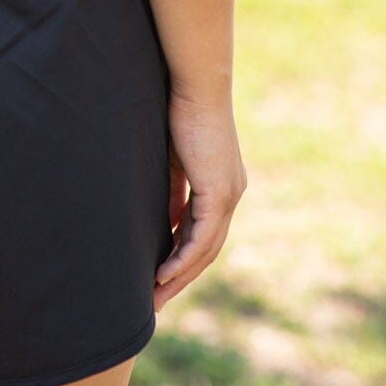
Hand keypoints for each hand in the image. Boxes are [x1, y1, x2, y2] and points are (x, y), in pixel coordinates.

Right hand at [154, 88, 247, 309]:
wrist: (195, 85)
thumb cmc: (180, 110)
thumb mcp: (174, 158)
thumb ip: (173, 189)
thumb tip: (165, 220)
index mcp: (222, 184)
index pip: (202, 231)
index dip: (181, 256)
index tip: (159, 276)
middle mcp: (231, 194)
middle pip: (206, 249)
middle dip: (180, 276)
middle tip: (156, 299)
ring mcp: (228, 195)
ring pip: (205, 249)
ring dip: (180, 275)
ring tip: (155, 295)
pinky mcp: (218, 192)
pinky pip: (201, 237)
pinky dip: (182, 257)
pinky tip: (164, 273)